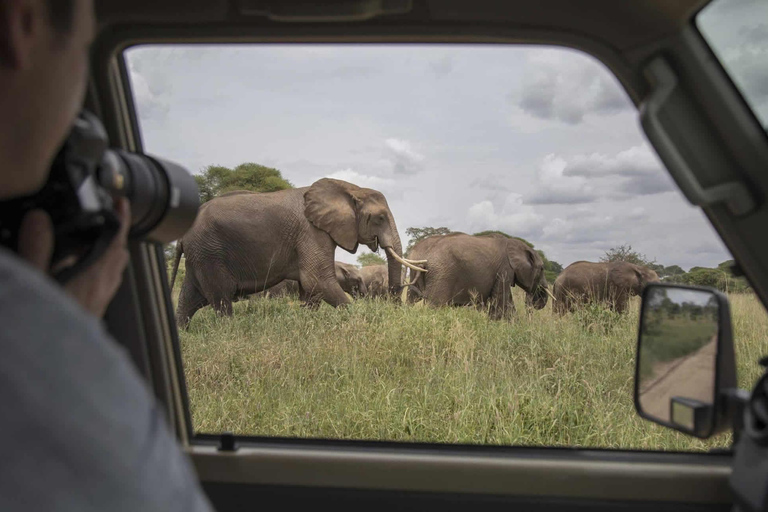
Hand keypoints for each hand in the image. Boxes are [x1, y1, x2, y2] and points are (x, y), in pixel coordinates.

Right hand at [18, 199, 130, 317]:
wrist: (55, 368)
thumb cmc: (46, 327)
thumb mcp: (36, 282)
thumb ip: (37, 250)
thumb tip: (40, 218)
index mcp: (94, 277)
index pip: (115, 241)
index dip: (120, 220)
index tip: (122, 204)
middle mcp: (103, 290)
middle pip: (117, 257)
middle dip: (114, 238)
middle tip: (105, 221)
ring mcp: (99, 304)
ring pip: (112, 273)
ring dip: (106, 256)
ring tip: (91, 244)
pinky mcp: (91, 315)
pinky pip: (102, 288)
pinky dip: (97, 274)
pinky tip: (79, 276)